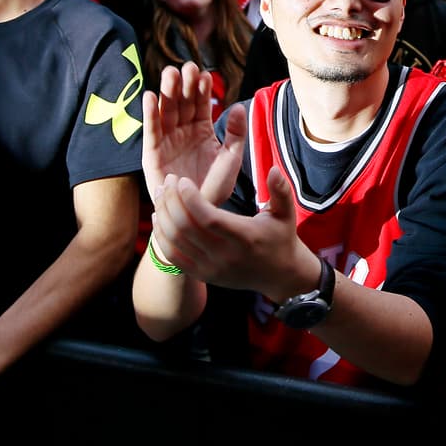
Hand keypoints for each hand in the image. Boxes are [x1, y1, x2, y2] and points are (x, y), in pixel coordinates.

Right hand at [142, 62, 245, 206]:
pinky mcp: (153, 154)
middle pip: (183, 102)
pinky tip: (150, 96)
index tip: (206, 74)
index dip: (202, 89)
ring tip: (170, 74)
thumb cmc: (215, 188)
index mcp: (201, 130)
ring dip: (167, 92)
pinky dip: (150, 114)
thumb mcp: (231, 159)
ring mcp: (167, 141)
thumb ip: (235, 133)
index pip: (201, 103)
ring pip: (166, 111)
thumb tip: (239, 106)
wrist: (197, 214)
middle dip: (184, 84)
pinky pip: (151, 131)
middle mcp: (183, 131)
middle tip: (188, 67)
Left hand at [153, 166, 314, 300]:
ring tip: (161, 193)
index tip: (181, 180)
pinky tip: (159, 217)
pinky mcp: (203, 275)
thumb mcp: (286, 213)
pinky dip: (162, 236)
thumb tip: (274, 169)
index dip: (191, 199)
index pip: (209, 219)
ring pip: (176, 241)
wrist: (279, 275)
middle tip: (167, 181)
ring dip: (164, 215)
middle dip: (172, 201)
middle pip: (186, 228)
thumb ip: (281, 190)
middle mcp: (225, 256)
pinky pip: (174, 256)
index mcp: (245, 238)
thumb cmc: (281, 238)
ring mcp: (212, 268)